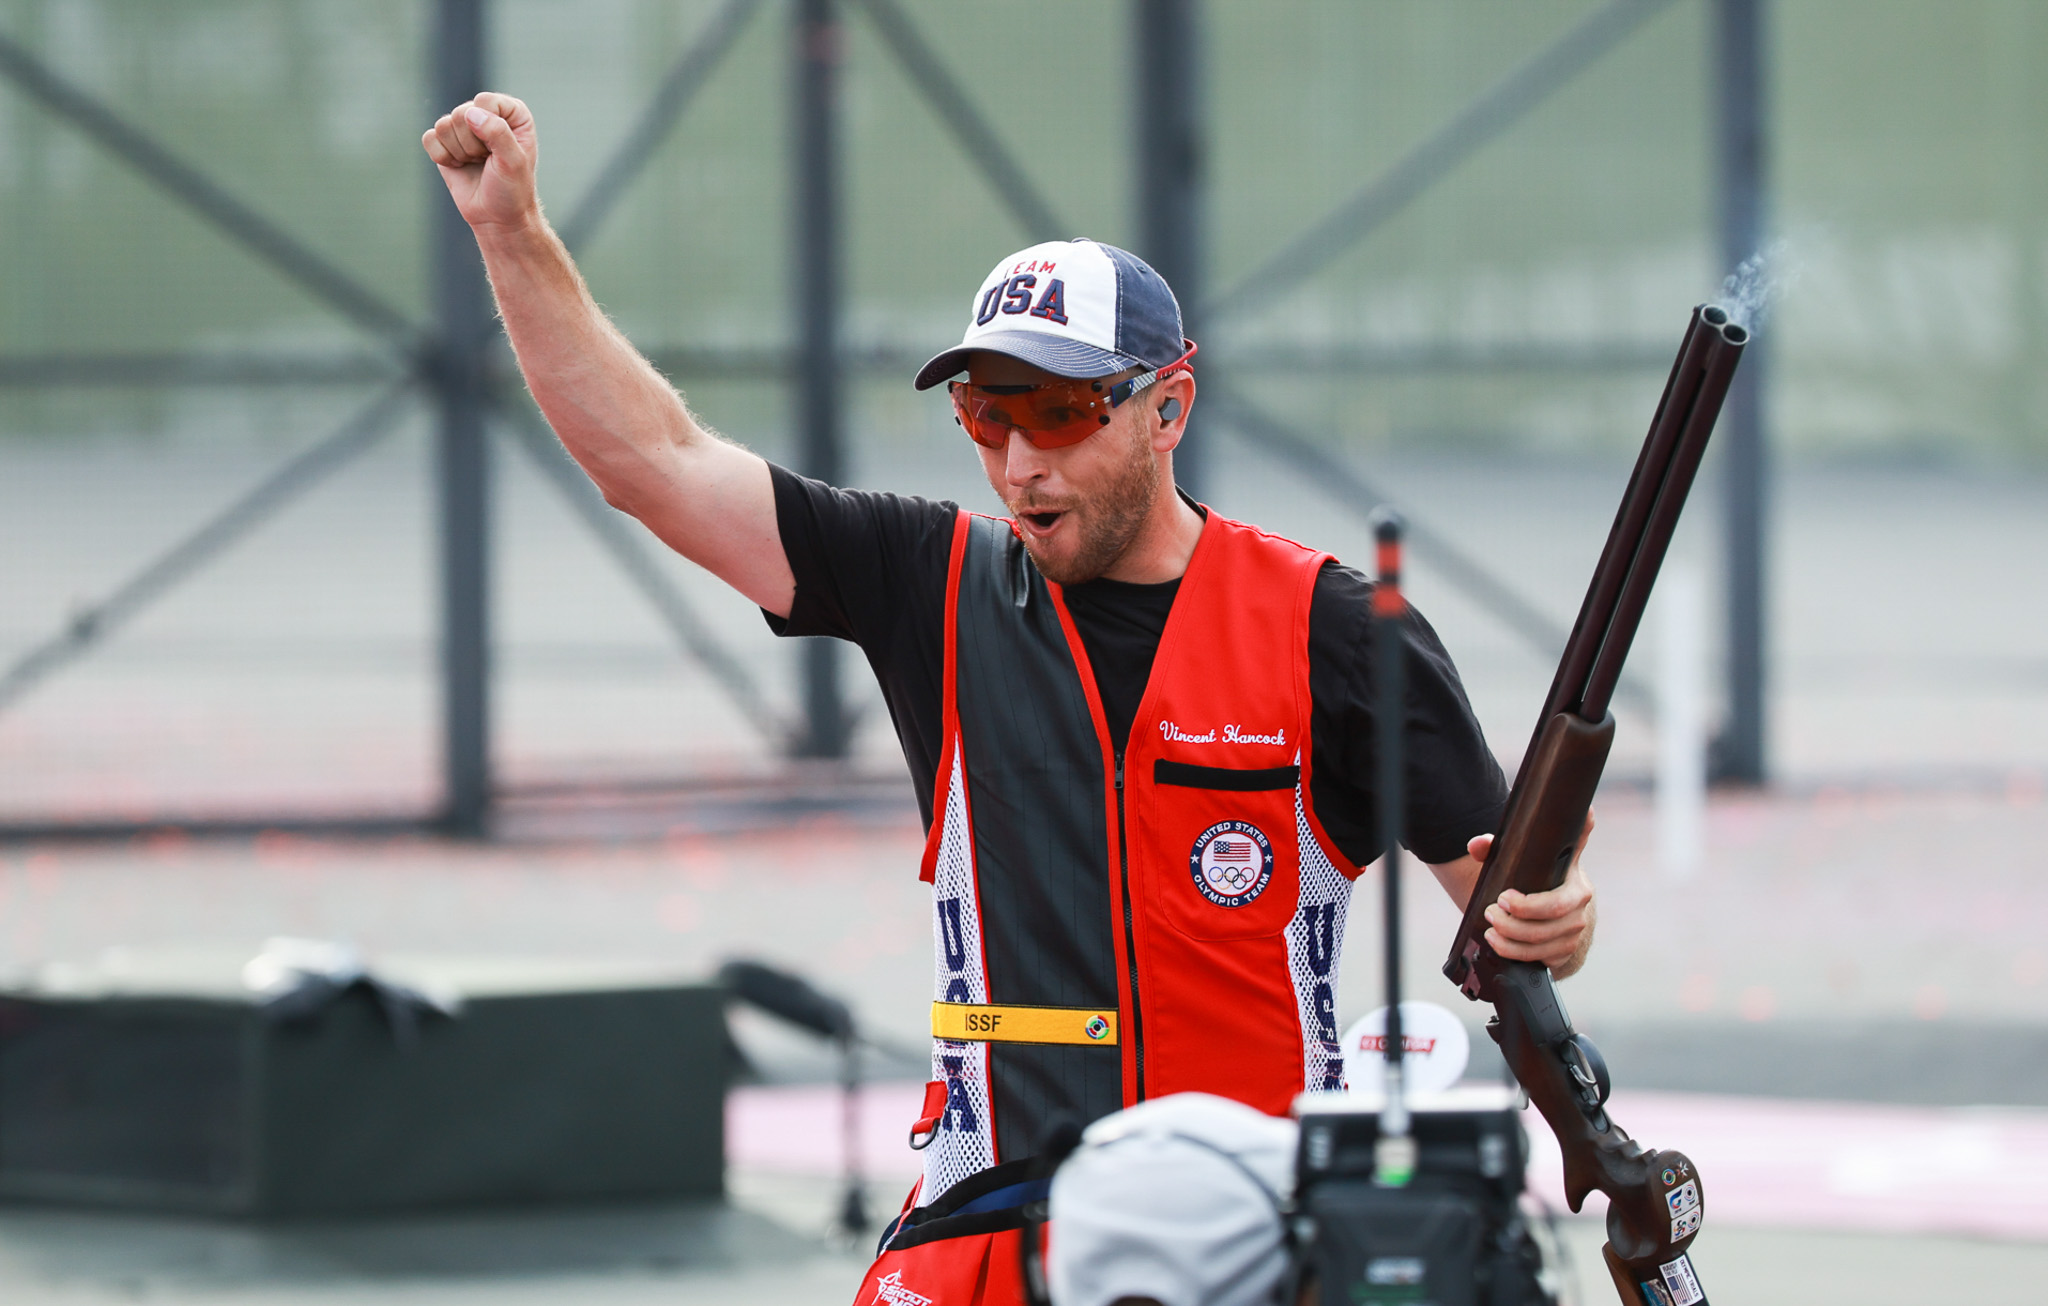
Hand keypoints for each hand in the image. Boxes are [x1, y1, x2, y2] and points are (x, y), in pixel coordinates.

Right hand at [421, 92, 539, 231]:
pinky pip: (430, 138)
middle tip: (487, 161)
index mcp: (511, 113)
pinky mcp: (444, 141)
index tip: (501, 151)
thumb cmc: (512, 190)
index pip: (485, 101)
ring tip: (476, 164)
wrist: (496, 217)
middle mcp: (486, 113)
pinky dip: (443, 158)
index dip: (488, 128)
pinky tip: (460, 166)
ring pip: (443, 125)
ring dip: (459, 153)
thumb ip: (498, 133)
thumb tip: (470, 113)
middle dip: (472, 145)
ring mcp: (463, 126)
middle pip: (461, 113)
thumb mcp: (513, 162)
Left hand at [1468, 810, 1596, 978]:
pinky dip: (1514, 953)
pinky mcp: (1567, 951)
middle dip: (1516, 913)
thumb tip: (1477, 845)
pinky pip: (1539, 957)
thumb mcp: (1522, 863)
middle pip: (1552, 909)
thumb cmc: (1536, 883)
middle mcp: (1580, 899)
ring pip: (1541, 938)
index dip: (1546, 871)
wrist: (1556, 914)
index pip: (1571, 867)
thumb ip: (1495, 848)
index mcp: (1571, 872)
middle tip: (1492, 910)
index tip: (1506, 893)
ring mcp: (1576, 928)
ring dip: (1509, 936)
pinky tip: (1499, 943)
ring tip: (1491, 928)